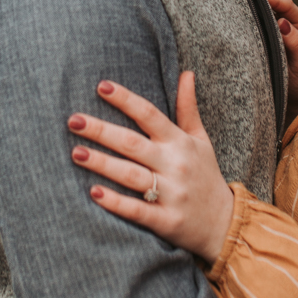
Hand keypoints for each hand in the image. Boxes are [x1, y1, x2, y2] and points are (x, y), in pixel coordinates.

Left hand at [69, 73, 233, 259]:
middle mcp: (175, 165)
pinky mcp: (166, 221)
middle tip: (73, 121)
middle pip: (132, 143)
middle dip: (101, 131)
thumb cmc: (206, 176)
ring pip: (131, 175)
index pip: (149, 115)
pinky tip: (93, 192)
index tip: (101, 86)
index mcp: (179, 143)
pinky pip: (137, 210)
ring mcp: (171, 193)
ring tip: (76, 152)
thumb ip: (188, 109)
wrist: (225, 223)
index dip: (126, 100)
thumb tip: (186, 73)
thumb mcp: (200, 140)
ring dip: (102, 163)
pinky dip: (116, 202)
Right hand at [258, 0, 297, 108]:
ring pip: (264, 4)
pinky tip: (235, 3)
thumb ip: (296, 43)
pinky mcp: (263, 34)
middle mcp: (289, 21)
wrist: (292, 97)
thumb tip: (283, 22)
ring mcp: (275, 26)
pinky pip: (256, 17)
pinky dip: (248, 7)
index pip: (287, 5)